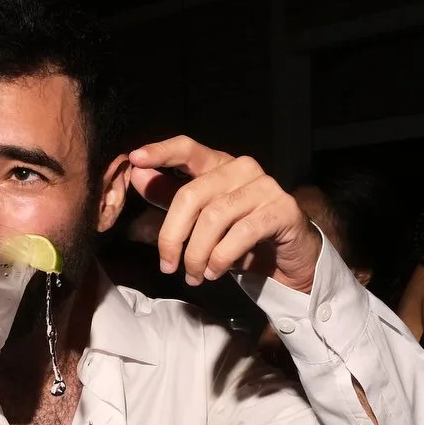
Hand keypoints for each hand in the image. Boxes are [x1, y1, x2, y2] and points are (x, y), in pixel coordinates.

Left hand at [126, 137, 322, 293]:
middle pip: (192, 194)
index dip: (161, 152)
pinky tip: (215, 272)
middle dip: (172, 235)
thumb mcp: (199, 218)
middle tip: (167, 266)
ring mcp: (265, 186)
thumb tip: (136, 175)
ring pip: (214, 217)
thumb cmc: (239, 235)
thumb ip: (169, 195)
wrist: (288, 257)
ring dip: (197, 254)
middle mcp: (242, 168)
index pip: (188, 149)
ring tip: (193, 276)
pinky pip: (241, 234)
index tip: (135, 159)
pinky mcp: (282, 210)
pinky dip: (221, 259)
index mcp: (219, 164)